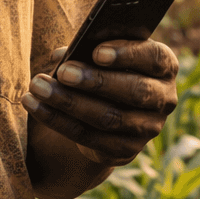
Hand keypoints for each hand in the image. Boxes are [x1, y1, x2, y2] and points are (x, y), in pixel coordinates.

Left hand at [21, 39, 178, 166]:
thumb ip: (90, 48)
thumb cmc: (107, 67)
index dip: (127, 54)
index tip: (96, 51)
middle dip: (96, 82)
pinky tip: (35, 105)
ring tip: (39, 87)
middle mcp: (164, 99)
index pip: (153, 58)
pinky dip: (58, 121)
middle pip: (134, 91)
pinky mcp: (125, 150)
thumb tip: (60, 55)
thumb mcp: (106, 52)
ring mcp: (147, 128)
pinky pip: (89, 137)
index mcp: (164, 67)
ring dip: (70, 102)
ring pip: (109, 117)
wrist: (112, 109)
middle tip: (63, 72)